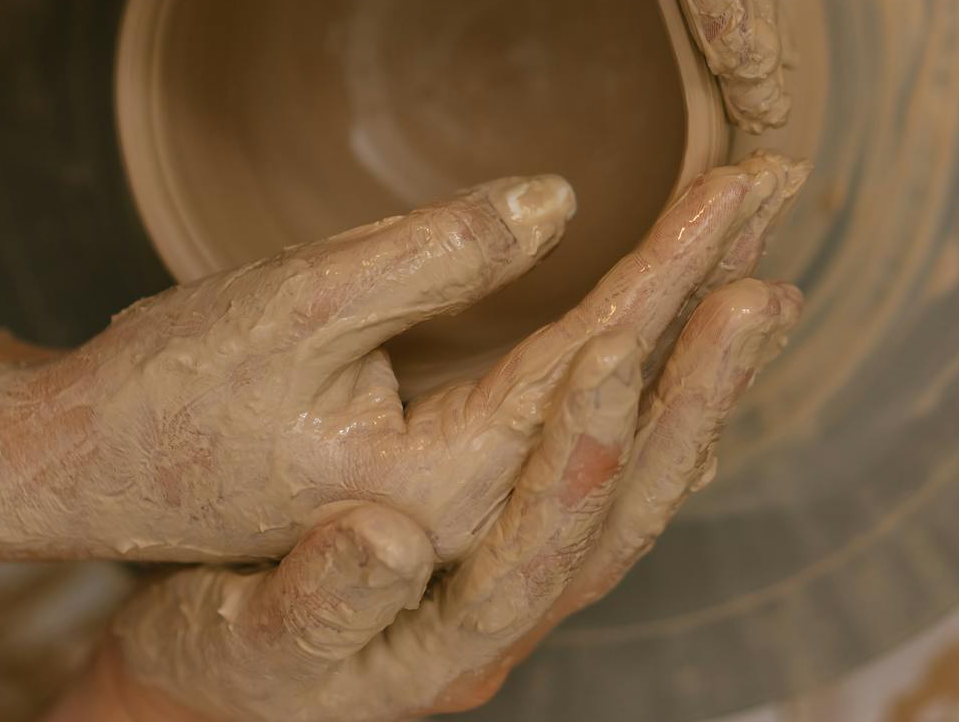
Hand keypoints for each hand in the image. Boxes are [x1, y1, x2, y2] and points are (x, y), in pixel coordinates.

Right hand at [0, 153, 803, 562]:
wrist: (71, 488)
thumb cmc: (155, 402)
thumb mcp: (275, 318)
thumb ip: (421, 267)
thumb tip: (556, 206)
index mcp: (445, 490)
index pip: (597, 367)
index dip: (676, 264)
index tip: (747, 177)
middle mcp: (472, 535)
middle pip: (635, 420)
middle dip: (712, 301)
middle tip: (781, 195)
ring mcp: (461, 536)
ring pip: (615, 452)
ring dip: (690, 356)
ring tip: (755, 269)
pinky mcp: (440, 506)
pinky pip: (571, 459)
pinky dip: (630, 395)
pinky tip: (658, 350)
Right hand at [53, 278, 801, 721]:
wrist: (200, 690)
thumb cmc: (208, 654)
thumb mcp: (241, 633)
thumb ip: (314, 598)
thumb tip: (382, 539)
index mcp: (449, 632)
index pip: (548, 520)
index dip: (588, 427)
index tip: (627, 330)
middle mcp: (512, 614)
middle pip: (633, 496)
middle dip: (699, 382)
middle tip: (759, 278)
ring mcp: (521, 580)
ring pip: (639, 481)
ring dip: (702, 384)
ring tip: (758, 286)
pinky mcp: (510, 544)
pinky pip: (612, 473)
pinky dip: (664, 404)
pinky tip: (692, 350)